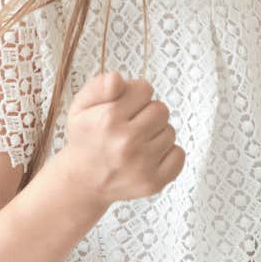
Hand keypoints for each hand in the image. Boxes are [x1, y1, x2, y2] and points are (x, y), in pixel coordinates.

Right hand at [54, 71, 185, 205]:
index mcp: (108, 119)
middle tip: (130, 127)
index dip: (135, 96)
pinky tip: (148, 157)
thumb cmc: (86, 138)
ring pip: (170, 132)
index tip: (123, 108)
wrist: (83, 182)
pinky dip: (167, 154)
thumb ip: (99, 86)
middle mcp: (126, 142)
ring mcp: (141, 165)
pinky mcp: (153, 182)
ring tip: (136, 144)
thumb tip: (118, 78)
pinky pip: (179, 154)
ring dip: (156, 134)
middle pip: (161, 109)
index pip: (145, 89)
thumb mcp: (81, 106)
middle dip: (148, 114)